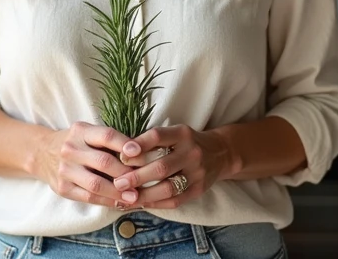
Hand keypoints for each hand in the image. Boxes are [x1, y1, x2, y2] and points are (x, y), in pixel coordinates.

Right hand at [32, 121, 138, 207]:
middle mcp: (71, 149)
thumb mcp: (88, 133)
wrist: (42, 152)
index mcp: (81, 131)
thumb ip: (109, 141)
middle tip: (144, 179)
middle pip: (103, 162)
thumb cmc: (76, 142)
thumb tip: (140, 153)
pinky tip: (120, 203)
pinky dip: (107, 201)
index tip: (141, 152)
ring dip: (118, 192)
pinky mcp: (63, 188)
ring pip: (96, 184)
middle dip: (126, 173)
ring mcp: (65, 170)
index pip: (106, 136)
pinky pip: (88, 197)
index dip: (124, 144)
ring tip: (135, 196)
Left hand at [112, 124, 233, 209]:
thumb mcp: (174, 133)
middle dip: (137, 176)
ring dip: (144, 194)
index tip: (122, 154)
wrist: (220, 153)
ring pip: (168, 188)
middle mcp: (191, 152)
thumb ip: (152, 141)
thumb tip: (122, 154)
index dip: (139, 145)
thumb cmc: (186, 142)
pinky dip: (156, 203)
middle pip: (161, 167)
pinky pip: (175, 200)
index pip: (158, 137)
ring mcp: (197, 173)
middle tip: (118, 182)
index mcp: (182, 134)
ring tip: (126, 197)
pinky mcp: (198, 190)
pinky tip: (141, 203)